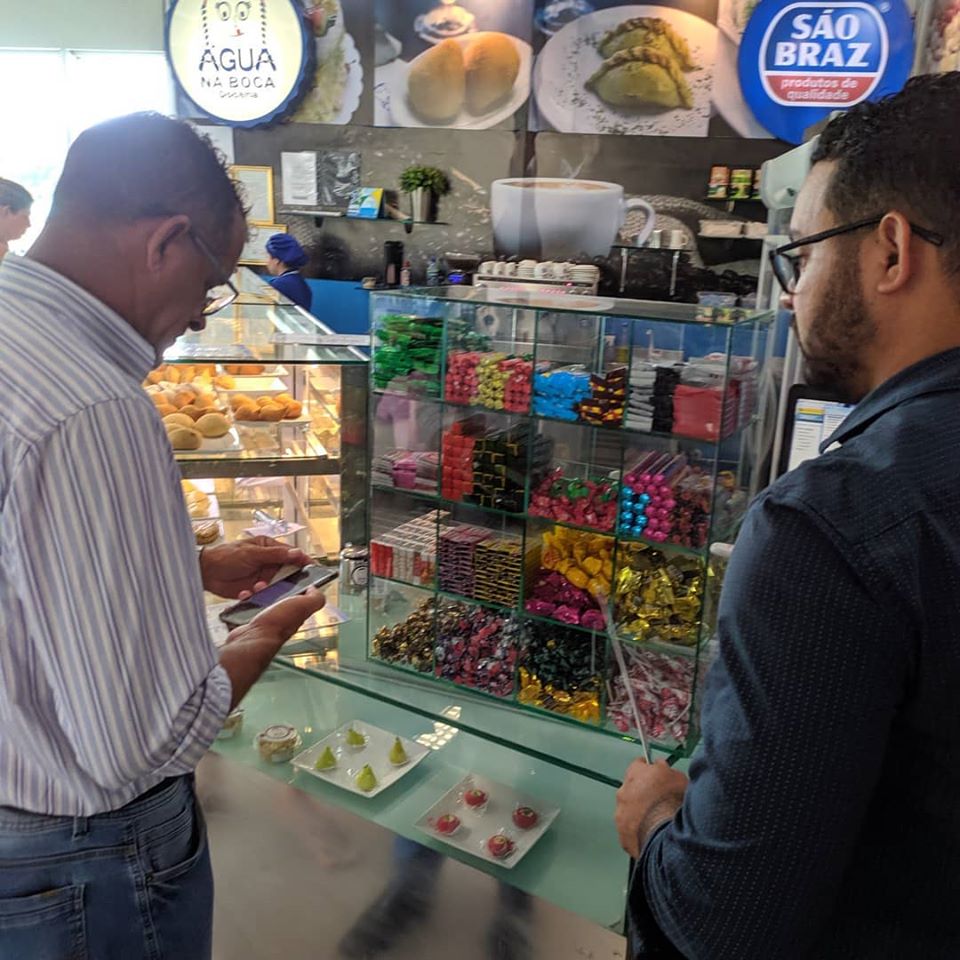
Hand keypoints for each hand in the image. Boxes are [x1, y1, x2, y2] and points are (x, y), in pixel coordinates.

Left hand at [199, 537, 309, 598]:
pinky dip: (259, 595)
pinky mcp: (256, 590)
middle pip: (288, 572)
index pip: (292, 554)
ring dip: (271, 588)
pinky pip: (265, 595)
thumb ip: (275, 555)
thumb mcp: (252, 553)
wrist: (205, 572)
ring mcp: (264, 577)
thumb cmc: (226, 556)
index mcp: (270, 549)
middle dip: (289, 579)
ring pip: (278, 586)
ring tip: (258, 587)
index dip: (304, 561)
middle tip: (290, 585)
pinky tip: (248, 592)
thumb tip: (297, 553)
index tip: (314, 569)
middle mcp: (269, 563)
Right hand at [220, 587, 326, 708]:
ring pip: (259, 606)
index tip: (286, 580)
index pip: (297, 601)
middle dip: (270, 591)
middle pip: (276, 602)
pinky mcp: (248, 628)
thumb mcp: (303, 606)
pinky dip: (242, 605)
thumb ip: (314, 599)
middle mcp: (279, 622)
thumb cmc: (276, 626)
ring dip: (255, 596)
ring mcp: (263, 626)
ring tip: (251, 591)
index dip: (293, 589)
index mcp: (294, 616)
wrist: (251, 641)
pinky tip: (241, 601)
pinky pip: (245, 613)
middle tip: (264, 585)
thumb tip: (316, 590)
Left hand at [615, 758, 687, 858]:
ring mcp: (621, 814)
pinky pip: (631, 833)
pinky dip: (640, 833)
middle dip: (643, 794)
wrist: (664, 828)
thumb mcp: (677, 776)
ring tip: (658, 821)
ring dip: (640, 814)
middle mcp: (623, 791)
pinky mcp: (623, 835)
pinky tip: (654, 835)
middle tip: (659, 801)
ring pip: (629, 812)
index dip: (650, 770)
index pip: (639, 765)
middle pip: (632, 789)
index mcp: (635, 772)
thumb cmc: (672, 800)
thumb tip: (661, 767)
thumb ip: (665, 769)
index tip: (656, 774)